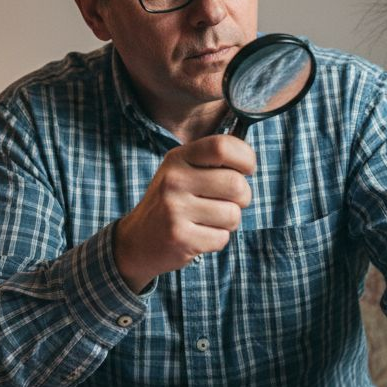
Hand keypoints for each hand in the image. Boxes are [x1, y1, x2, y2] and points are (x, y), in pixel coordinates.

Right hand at [114, 134, 254, 291]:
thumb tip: (249, 160)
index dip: (245, 158)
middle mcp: (174, 180)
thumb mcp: (182, 172)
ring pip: (233, 215)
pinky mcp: (180, 238)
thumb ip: (212, 162)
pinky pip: (222, 238)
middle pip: (236, 184)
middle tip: (228, 202)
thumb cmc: (171, 203)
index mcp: (178, 158)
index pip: (222, 146)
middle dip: (242, 197)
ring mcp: (175, 209)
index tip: (246, 170)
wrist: (137, 240)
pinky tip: (199, 235)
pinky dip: (217, 239)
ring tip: (209, 220)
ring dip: (229, 221)